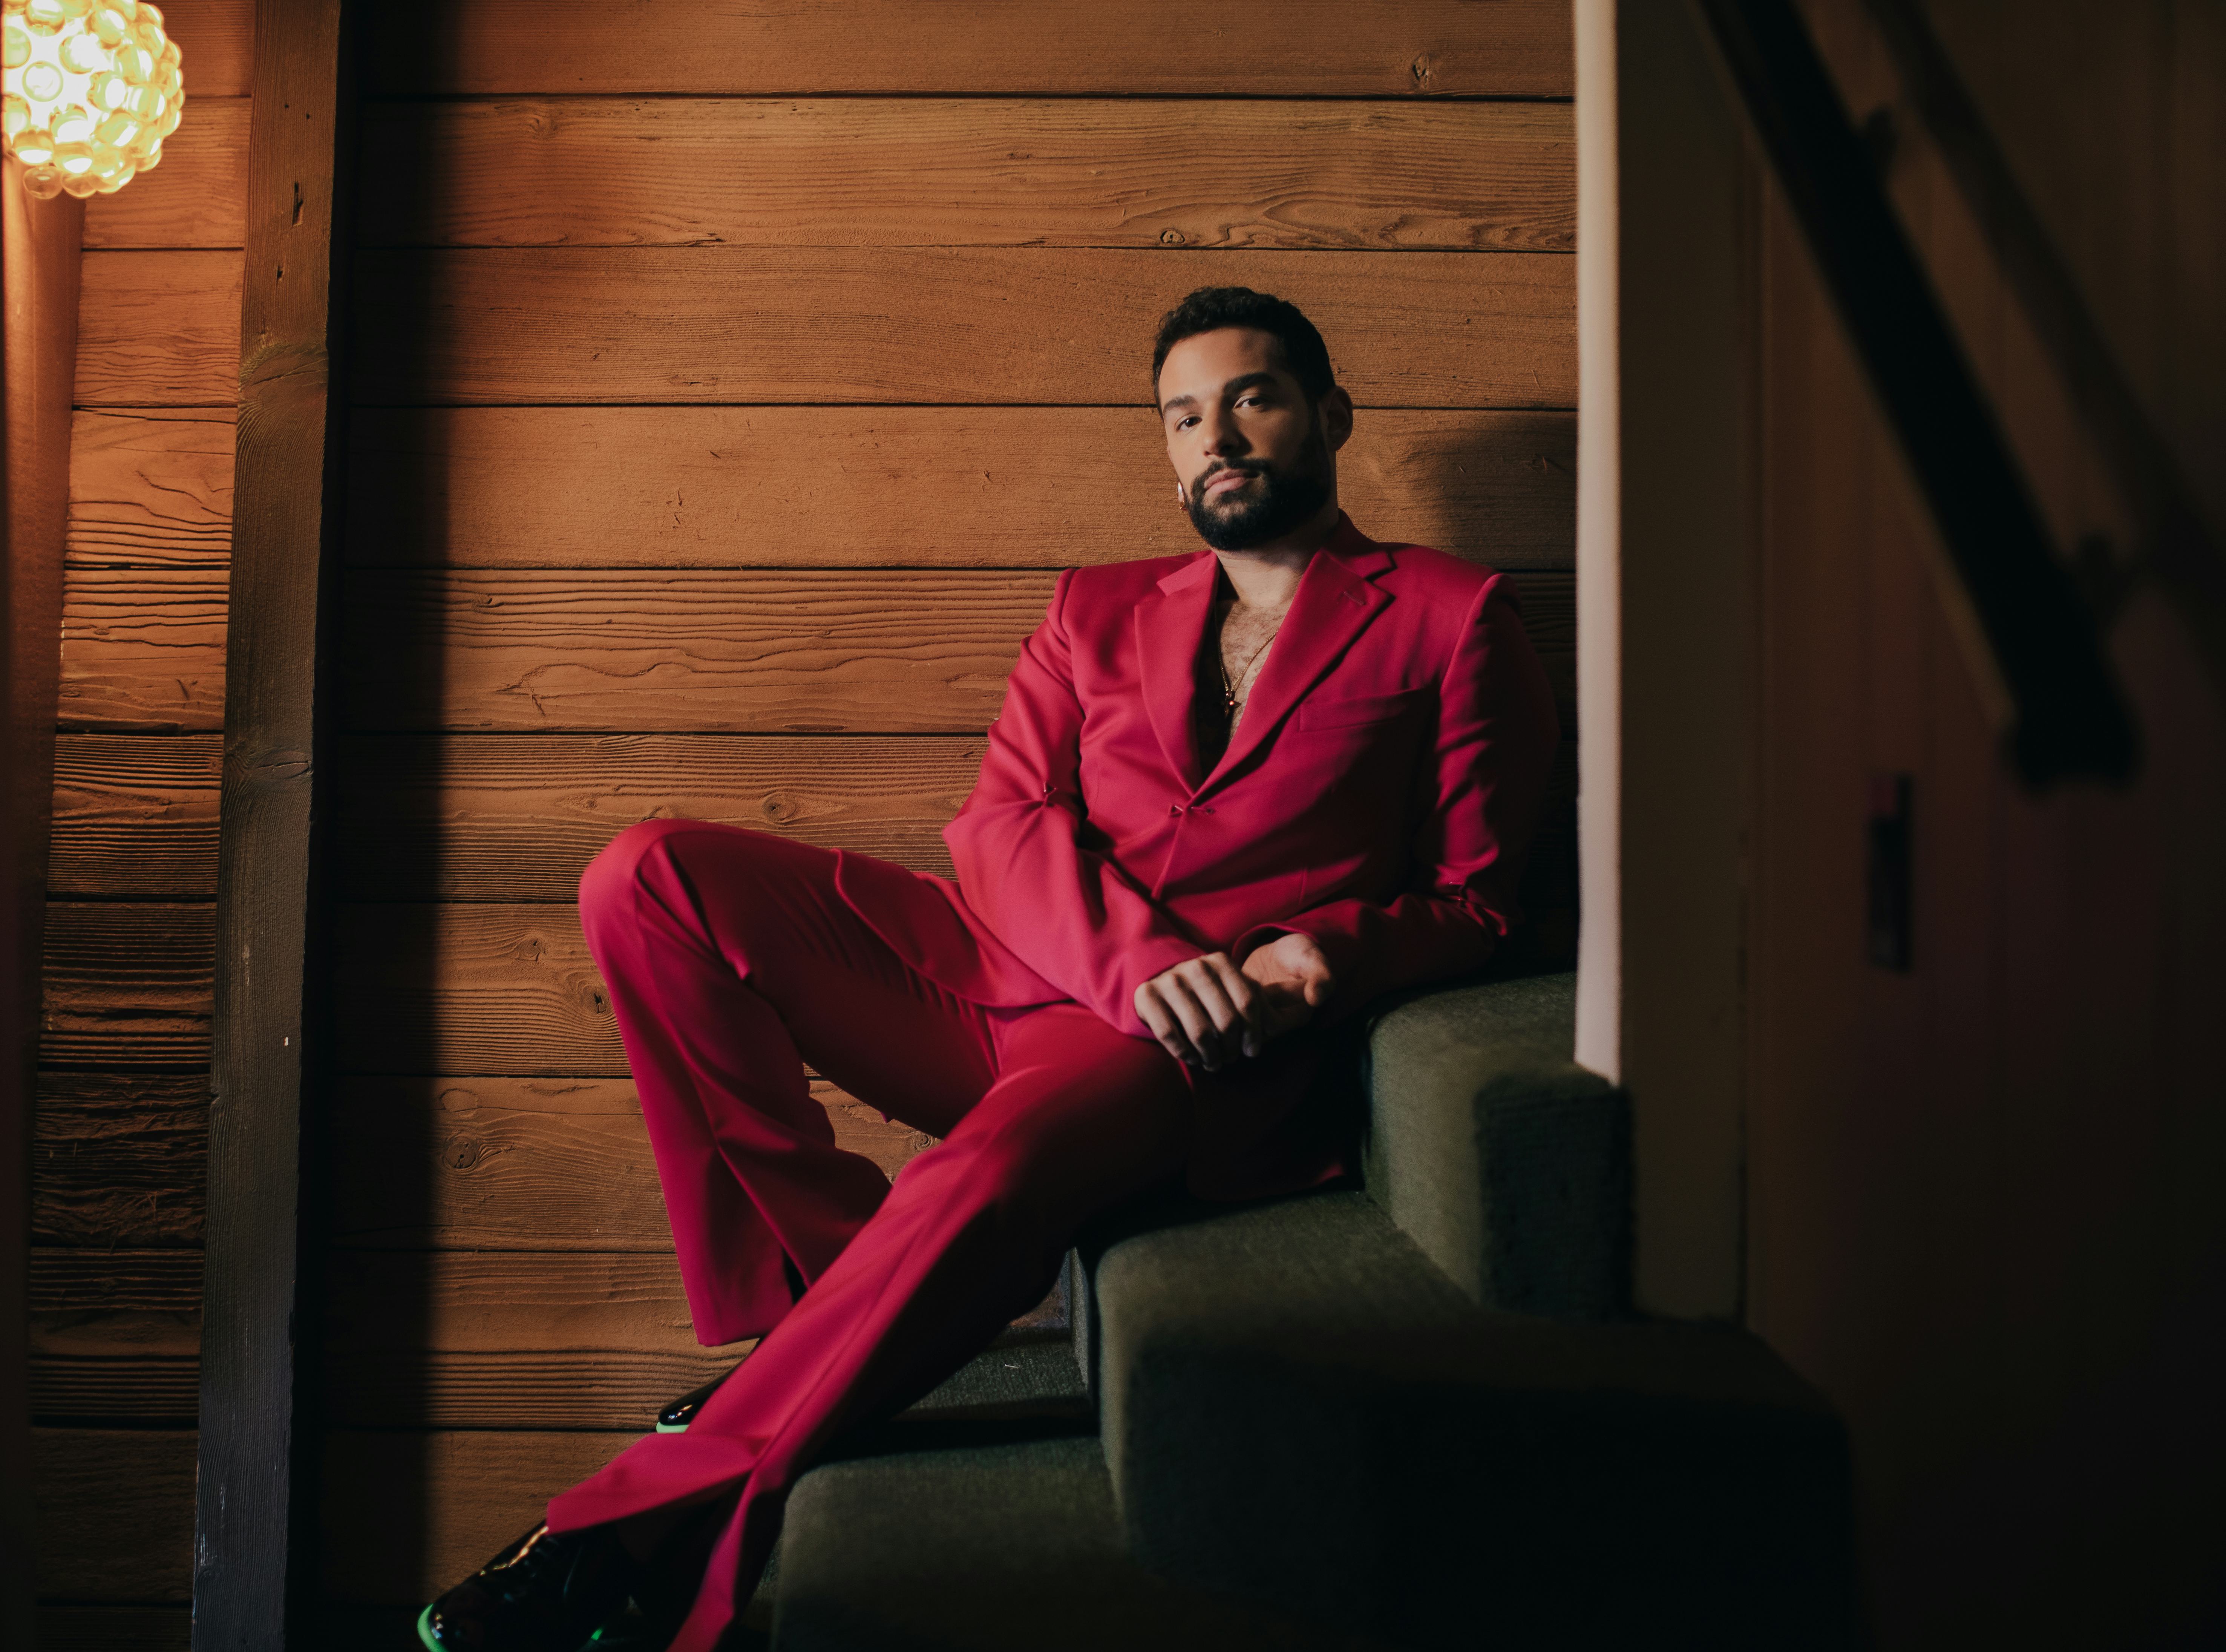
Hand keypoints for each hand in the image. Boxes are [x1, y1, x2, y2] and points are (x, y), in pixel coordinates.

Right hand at [1133, 935, 1333, 1070]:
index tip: (1252, 1050)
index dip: (1254, 1033)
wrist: (1158, 977)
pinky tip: (1192, 1057)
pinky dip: (1184, 1053)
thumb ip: (1276, 993)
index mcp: (1222, 962)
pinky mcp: (1147, 996)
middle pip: (1226, 1022)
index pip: (1248, 1003)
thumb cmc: (1208, 991)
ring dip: (1209, 1055)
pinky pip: (1170, 1035)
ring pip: (1199, 1032)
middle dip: (1230, 1048)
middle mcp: (1196, 968)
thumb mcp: (1238, 984)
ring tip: (1213, 1062)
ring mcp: (1170, 981)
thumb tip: (1316, 996)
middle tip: (1229, 1059)